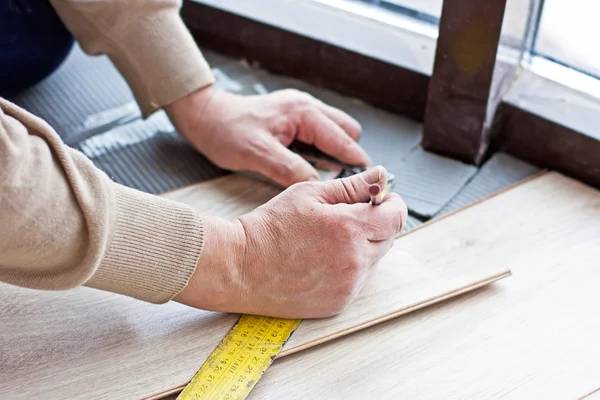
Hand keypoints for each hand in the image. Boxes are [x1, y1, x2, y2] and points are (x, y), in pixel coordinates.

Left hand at [165, 85, 371, 186]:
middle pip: (347, 133)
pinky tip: (309, 167)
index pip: (343, 140)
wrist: (204, 117)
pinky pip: (318, 135)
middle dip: (349, 156)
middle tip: (342, 183)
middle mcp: (307, 108)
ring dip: (334, 154)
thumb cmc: (225, 131)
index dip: (357, 163)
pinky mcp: (292, 119)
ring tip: (326, 179)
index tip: (367, 185)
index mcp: (303, 112)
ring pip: (334, 133)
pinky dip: (320, 151)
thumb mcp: (257, 154)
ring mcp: (300, 112)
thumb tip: (319, 185)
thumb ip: (290, 169)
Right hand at [174, 166, 407, 318]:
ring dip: (362, 247)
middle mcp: (354, 261)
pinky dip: (348, 269)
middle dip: (374, 224)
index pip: (396, 216)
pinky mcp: (338, 303)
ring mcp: (348, 286)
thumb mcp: (309, 193)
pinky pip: (358, 281)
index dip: (391, 204)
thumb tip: (382, 175)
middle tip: (345, 218)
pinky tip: (321, 261)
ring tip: (327, 241)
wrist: (240, 267)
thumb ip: (351, 185)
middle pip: (388, 238)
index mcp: (350, 228)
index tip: (380, 200)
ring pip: (374, 260)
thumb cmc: (269, 227)